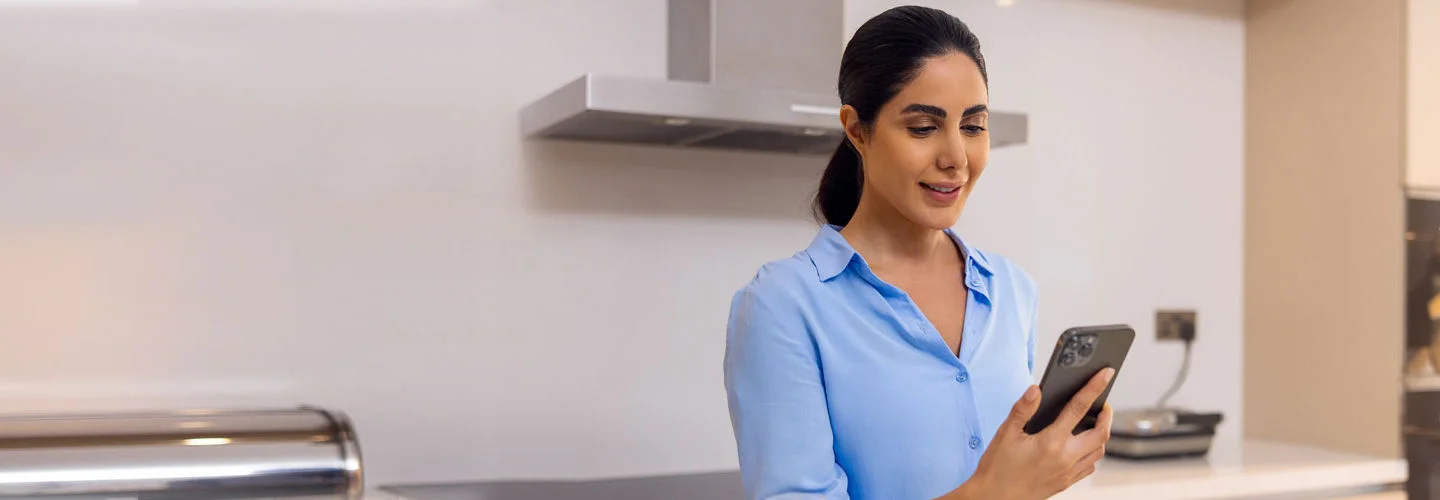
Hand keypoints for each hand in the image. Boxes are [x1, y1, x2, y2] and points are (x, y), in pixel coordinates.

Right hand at [950, 368, 1114, 499]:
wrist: (995, 497)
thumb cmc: (997, 467)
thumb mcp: (1005, 433)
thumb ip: (1023, 409)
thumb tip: (1037, 390)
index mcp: (1050, 442)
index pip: (1078, 408)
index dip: (1094, 388)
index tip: (1106, 374)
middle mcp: (1065, 458)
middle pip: (1101, 433)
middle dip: (1107, 415)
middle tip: (1103, 404)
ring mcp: (1068, 472)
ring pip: (1099, 451)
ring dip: (1102, 434)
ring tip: (1095, 422)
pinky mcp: (1066, 482)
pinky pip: (1089, 466)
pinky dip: (1093, 453)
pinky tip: (1083, 446)